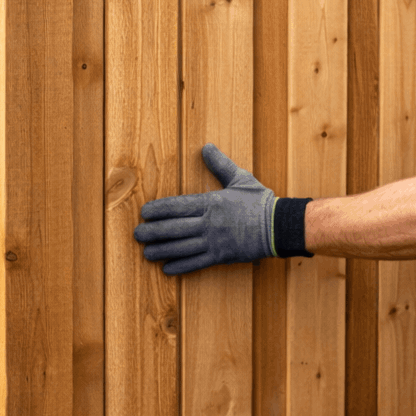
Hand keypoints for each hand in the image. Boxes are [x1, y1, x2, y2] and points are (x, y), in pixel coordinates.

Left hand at [133, 144, 276, 274]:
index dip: (159, 209)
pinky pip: (197, 263)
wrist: (279, 225)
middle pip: (174, 228)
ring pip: (182, 247)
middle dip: (153, 231)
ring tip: (147, 253)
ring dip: (162, 250)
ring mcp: (215, 241)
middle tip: (137, 234)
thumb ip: (220, 164)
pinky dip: (181, 266)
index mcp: (212, 202)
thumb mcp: (240, 178)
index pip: (178, 205)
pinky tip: (168, 268)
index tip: (144, 212)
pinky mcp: (222, 256)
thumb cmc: (259, 201)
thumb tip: (206, 147)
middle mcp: (209, 222)